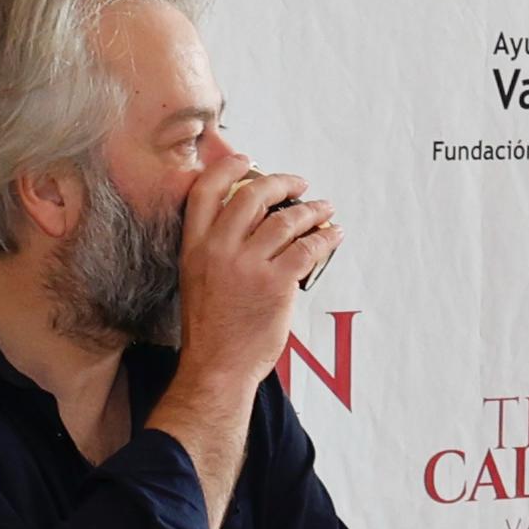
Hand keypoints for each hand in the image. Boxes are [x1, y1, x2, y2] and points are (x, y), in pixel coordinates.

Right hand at [171, 164, 338, 392]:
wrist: (216, 367)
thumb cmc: (210, 328)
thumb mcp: (197, 277)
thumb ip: (216, 247)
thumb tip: (253, 221)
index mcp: (195, 245)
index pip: (206, 191)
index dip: (228, 169)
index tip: (247, 161)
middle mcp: (219, 249)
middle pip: (253, 196)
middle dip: (282, 182)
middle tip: (299, 184)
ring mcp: (247, 266)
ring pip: (286, 220)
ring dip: (311, 210)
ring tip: (324, 209)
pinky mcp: (275, 284)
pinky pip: (307, 248)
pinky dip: (324, 237)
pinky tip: (332, 235)